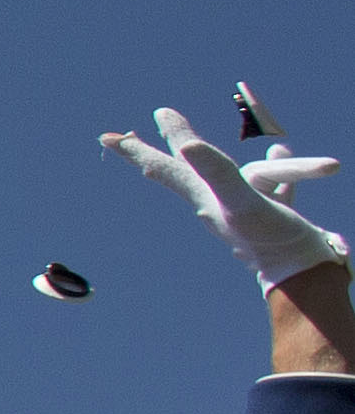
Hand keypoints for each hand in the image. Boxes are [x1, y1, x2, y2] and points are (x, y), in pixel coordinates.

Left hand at [104, 106, 346, 291]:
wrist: (303, 277)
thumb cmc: (271, 239)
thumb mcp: (241, 201)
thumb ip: (216, 172)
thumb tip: (187, 146)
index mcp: (204, 196)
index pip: (164, 168)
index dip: (138, 150)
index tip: (109, 137)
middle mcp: (216, 203)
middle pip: (179, 171)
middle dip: (152, 154)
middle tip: (125, 139)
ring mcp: (241, 211)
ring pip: (226, 176)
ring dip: (211, 159)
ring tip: (194, 145)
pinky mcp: (271, 216)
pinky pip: (271, 185)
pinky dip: (274, 168)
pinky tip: (278, 149)